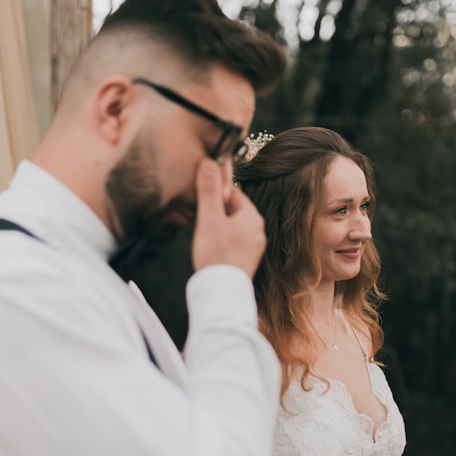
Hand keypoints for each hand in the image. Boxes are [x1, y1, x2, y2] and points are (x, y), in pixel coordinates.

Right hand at [192, 159, 265, 277]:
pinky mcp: (245, 261)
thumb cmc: (217, 255)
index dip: (214, 192)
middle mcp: (257, 231)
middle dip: (214, 210)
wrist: (221, 294)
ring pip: (231, 227)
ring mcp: (253, 248)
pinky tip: (209, 248)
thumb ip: (209, 190)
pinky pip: (232, 243)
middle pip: (232, 210)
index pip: (232, 193)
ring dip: (216, 226)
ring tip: (202, 234)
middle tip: (197, 217)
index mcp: (252, 217)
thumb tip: (209, 162)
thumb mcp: (209, 218)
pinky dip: (220, 241)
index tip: (200, 195)